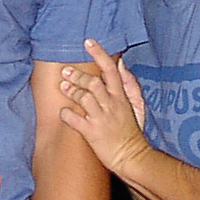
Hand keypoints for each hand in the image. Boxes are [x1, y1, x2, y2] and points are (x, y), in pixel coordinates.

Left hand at [59, 39, 148, 176]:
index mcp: (121, 97)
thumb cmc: (132, 131)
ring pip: (84, 98)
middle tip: (65, 71)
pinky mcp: (92, 133)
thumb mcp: (137, 105)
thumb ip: (129, 84)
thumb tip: (120, 64)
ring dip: (71, 92)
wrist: (132, 157)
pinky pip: (76, 120)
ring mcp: (101, 119)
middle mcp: (111, 105)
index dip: (99, 54)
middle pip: (93, 83)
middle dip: (77, 75)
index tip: (87, 42)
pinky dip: (67, 115)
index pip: (111, 69)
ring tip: (62, 88)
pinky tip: (63, 113)